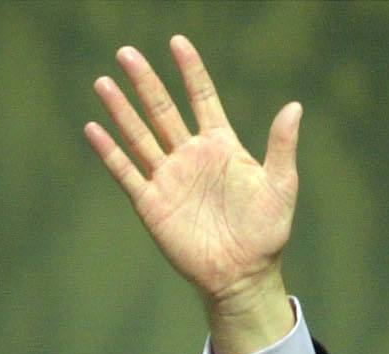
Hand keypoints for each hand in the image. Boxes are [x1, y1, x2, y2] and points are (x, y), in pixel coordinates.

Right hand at [84, 36, 299, 353]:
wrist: (243, 274)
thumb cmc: (266, 232)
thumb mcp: (280, 186)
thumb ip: (281, 146)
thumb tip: (294, 107)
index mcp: (221, 147)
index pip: (203, 99)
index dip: (191, 72)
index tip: (177, 42)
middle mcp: (191, 156)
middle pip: (162, 110)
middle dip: (146, 82)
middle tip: (127, 52)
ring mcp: (169, 178)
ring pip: (140, 135)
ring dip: (121, 110)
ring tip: (104, 82)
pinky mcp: (152, 202)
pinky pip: (127, 172)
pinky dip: (109, 152)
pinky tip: (94, 129)